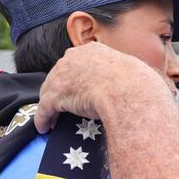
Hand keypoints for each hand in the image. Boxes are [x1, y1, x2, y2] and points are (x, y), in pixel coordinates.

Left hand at [34, 42, 155, 132]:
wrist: (127, 91)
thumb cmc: (135, 82)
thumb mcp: (129, 70)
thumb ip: (121, 73)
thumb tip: (133, 81)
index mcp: (91, 51)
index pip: (76, 63)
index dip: (74, 77)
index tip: (77, 87)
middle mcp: (72, 59)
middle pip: (58, 76)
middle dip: (60, 90)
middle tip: (63, 105)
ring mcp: (62, 76)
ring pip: (49, 92)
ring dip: (49, 106)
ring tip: (51, 119)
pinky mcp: (55, 96)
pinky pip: (45, 109)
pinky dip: (43, 119)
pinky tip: (44, 128)